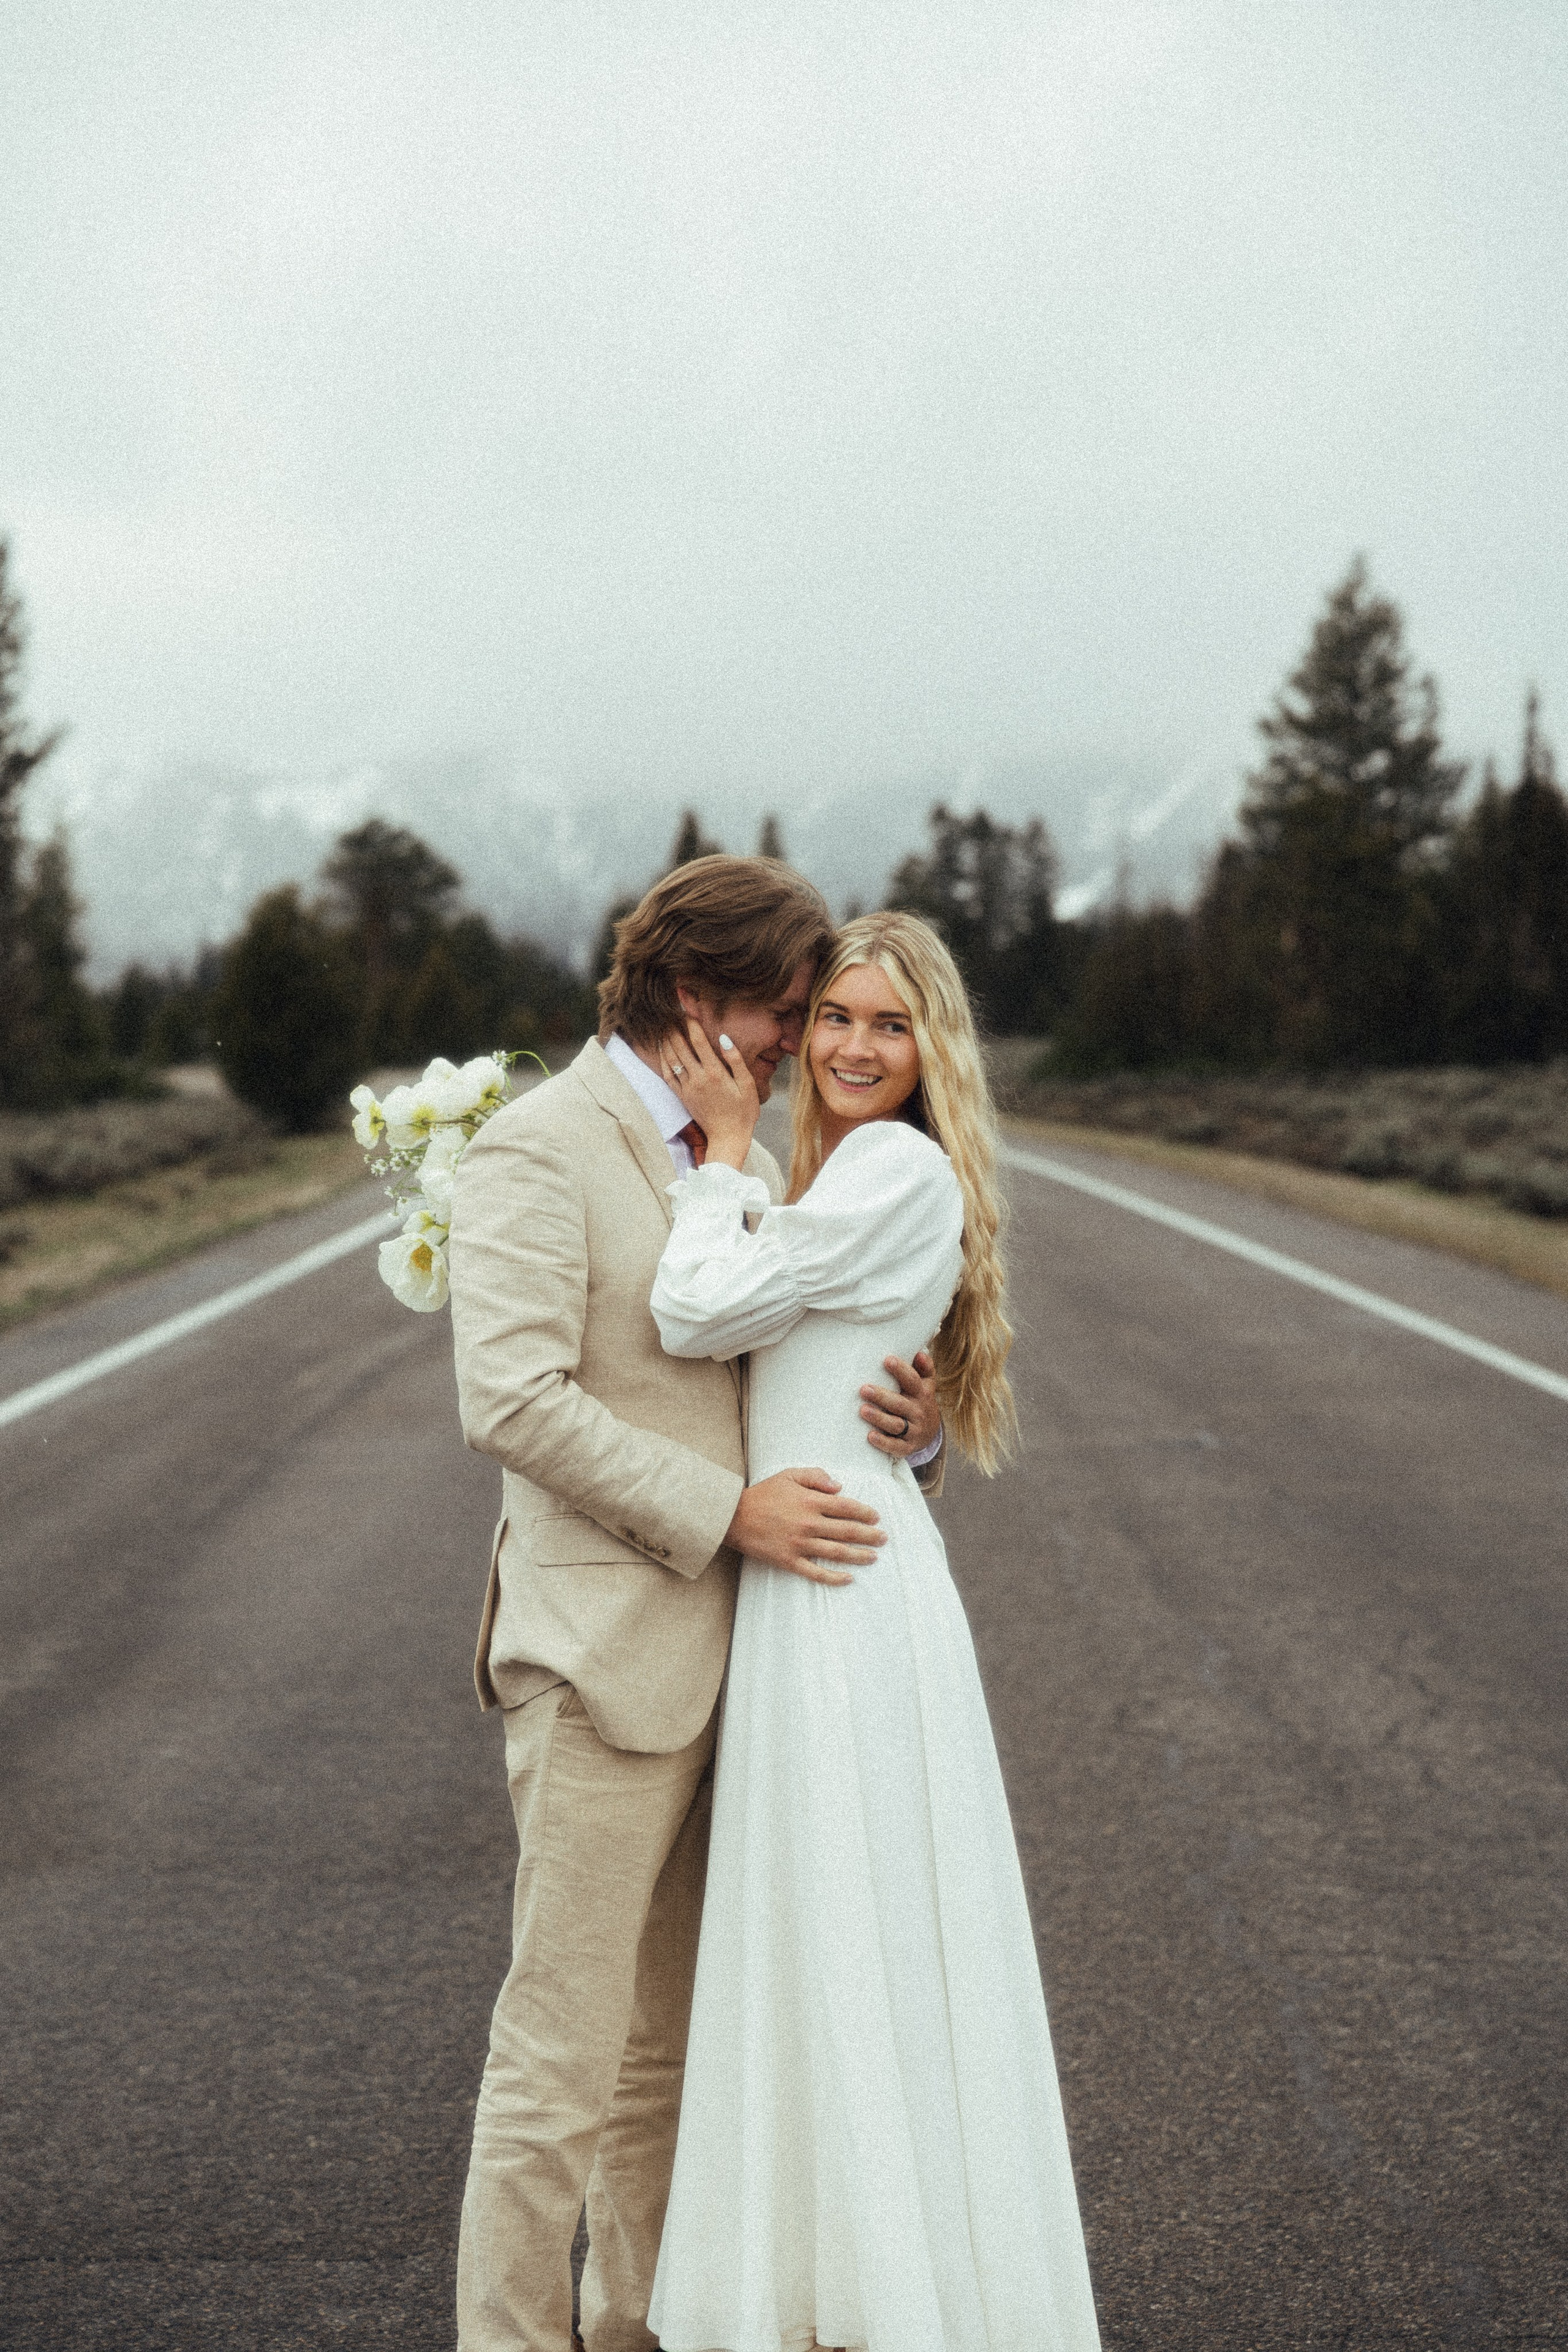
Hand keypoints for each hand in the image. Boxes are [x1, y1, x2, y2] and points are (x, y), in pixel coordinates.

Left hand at [658, 1021, 760, 1170]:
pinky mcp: (682, 1097)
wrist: (728, 1138)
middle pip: (680, 1047)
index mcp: (715, 1073)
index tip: (686, 1010)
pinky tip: (661, 1051)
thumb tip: (724, 1038)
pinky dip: (662, 1060)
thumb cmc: (743, 1112)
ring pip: (671, 1059)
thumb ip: (735, 1060)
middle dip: (674, 1028)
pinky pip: (667, 1075)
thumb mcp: (747, 1085)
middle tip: (669, 1014)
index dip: (691, 1023)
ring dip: (666, 1042)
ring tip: (663, 1027)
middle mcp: (698, 1078)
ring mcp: (687, 1088)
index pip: (698, 1042)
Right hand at [725, 1468, 884, 1585]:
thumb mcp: (789, 1474)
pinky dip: (834, 1578)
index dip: (865, 1512)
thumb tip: (840, 1487)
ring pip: (837, 1552)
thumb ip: (816, 1476)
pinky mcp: (790, 1561)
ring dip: (859, 1555)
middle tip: (884, 1539)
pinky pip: (816, 1573)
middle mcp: (809, 1524)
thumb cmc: (763, 1493)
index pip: (846, 1507)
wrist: (734, 1516)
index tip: (876, 1517)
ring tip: (874, 1557)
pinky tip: (849, 1578)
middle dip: (869, 1535)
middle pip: (847, 1531)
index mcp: (810, 1501)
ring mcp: (800, 1544)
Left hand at [859, 1348, 939, 1458]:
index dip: (901, 1370)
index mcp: (922, 1394)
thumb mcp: (926, 1384)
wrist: (929, 1432)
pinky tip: (870, 1436)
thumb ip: (925, 1368)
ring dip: (879, 1418)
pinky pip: (895, 1446)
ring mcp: (914, 1430)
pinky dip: (883, 1442)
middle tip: (863, 1389)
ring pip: (896, 1425)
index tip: (887, 1360)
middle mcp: (918, 1412)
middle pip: (900, 1404)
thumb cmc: (919, 1400)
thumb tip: (920, 1353)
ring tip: (863, 1410)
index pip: (912, 1380)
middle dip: (882, 1396)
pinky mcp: (907, 1447)